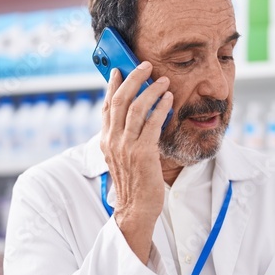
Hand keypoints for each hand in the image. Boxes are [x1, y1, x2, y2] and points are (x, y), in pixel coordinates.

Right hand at [100, 61, 173, 262]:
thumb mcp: (122, 158)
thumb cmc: (134, 184)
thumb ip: (124, 138)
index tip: (119, 70)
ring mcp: (126, 147)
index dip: (112, 86)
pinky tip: (169, 99)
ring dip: (151, 90)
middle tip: (145, 66)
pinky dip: (161, 107)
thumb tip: (133, 118)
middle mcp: (113, 141)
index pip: (106, 107)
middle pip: (119, 100)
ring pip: (136, 108)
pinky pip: (152, 123)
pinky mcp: (143, 153)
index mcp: (106, 141)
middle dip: (132, 79)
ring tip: (163, 80)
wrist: (136, 209)